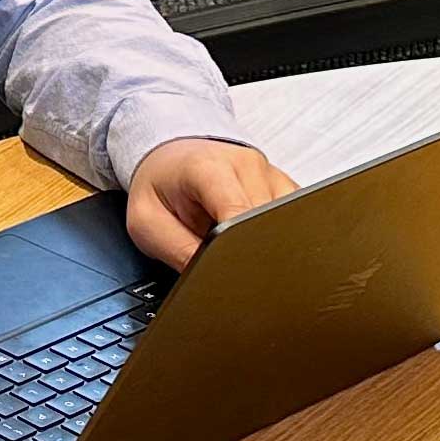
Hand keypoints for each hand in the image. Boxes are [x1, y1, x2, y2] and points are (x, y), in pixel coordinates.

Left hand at [124, 137, 295, 271]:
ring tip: (235, 242)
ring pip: (286, 223)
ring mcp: (269, 173)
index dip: (239, 248)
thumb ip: (179, 252)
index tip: (233, 271)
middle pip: (267, 223)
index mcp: (209, 168)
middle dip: (251, 250)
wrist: (170, 159)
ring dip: (264, 243)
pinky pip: (292, 218)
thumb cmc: (158, 187)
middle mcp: (246, 165)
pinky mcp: (283, 185)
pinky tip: (252, 236)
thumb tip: (213, 281)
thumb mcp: (147, 224)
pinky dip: (276, 235)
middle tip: (227, 261)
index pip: (239, 213)